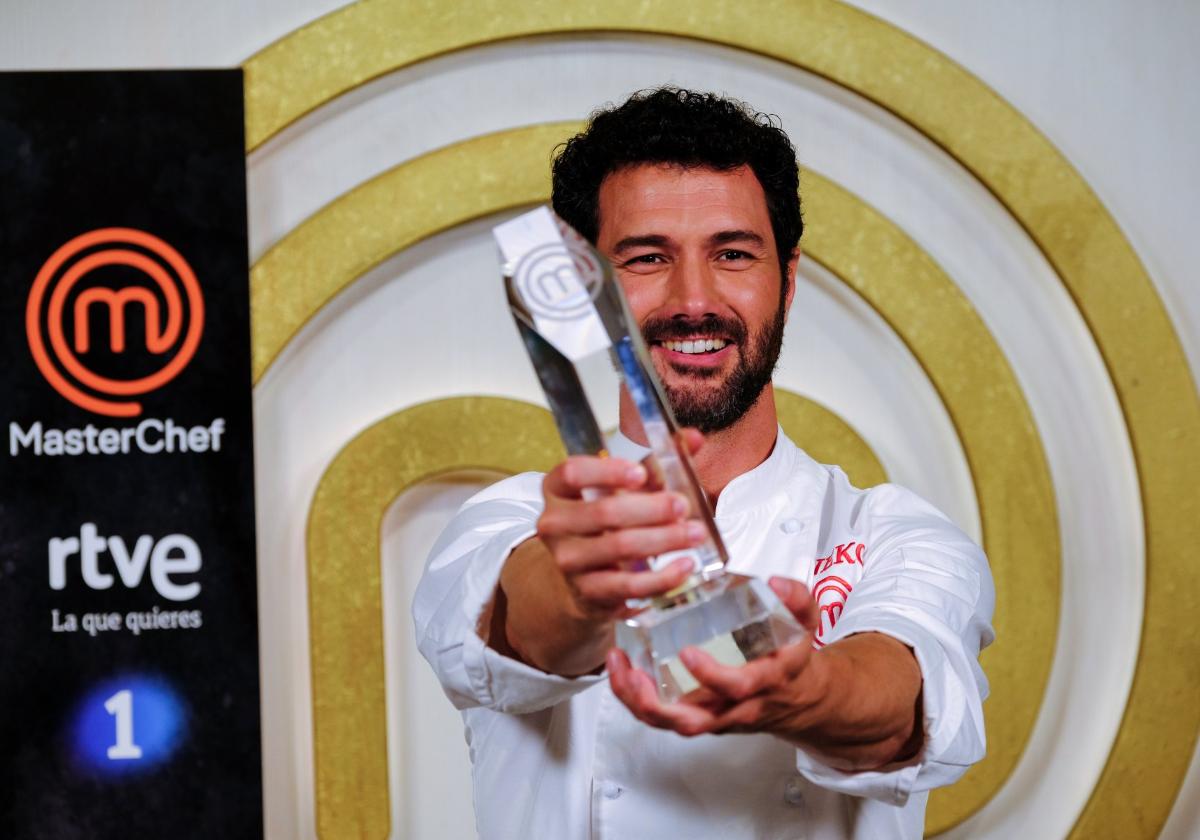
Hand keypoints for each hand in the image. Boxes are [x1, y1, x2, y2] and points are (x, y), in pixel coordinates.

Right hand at [535, 429, 707, 619]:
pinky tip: (685, 565)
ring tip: (695, 533)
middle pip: (604, 511)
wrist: (582, 577)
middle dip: (650, 508)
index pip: (572, 472)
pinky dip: (662, 576)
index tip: (641, 473)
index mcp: (558, 489)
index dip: (606, 471)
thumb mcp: (621, 488)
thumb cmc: (605, 522)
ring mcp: (568, 560)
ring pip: (619, 546)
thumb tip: (693, 439)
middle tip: (683, 505)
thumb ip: (657, 459)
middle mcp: (555, 524)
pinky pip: (629, 584)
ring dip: (663, 539)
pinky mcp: (588, 591)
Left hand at [607, 576, 827, 740]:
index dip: (711, 676)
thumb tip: (775, 582)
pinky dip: (638, 700)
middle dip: (659, 703)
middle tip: (636, 672)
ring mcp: (716, 716)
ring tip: (619, 669)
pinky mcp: (700, 716)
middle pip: (695, 720)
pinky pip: (665, 718)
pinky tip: (622, 673)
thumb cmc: (791, 657)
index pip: (738, 687)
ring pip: (673, 724)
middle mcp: (737, 706)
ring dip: (639, 702)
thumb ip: (796, 598)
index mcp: (765, 681)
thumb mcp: (804, 623)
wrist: (797, 697)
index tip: (687, 653)